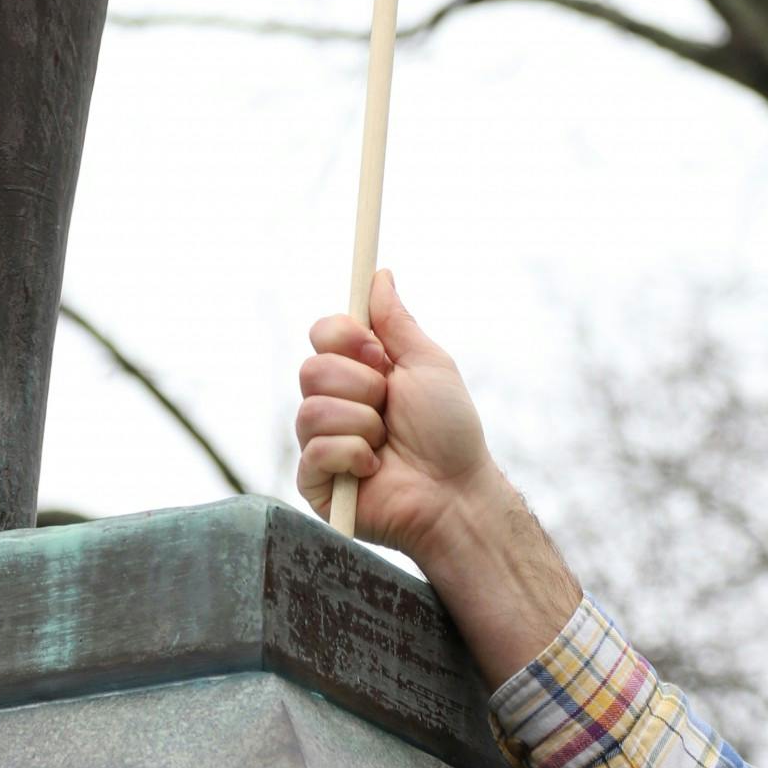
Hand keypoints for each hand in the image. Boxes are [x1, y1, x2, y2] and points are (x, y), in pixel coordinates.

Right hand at [296, 267, 498, 560]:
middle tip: (389, 404)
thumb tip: (380, 274)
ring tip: (386, 443)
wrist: (457, 493)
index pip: (321, 333)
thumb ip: (397, 321)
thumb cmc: (449, 432)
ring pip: (313, 410)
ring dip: (363, 424)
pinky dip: (354, 456)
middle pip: (311, 369)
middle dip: (361, 386)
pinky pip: (316, 451)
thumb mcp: (428, 364)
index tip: (379, 353)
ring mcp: (321, 442)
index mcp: (356, 372)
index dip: (344, 337)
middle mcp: (333, 403)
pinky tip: (374, 469)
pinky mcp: (316, 482)